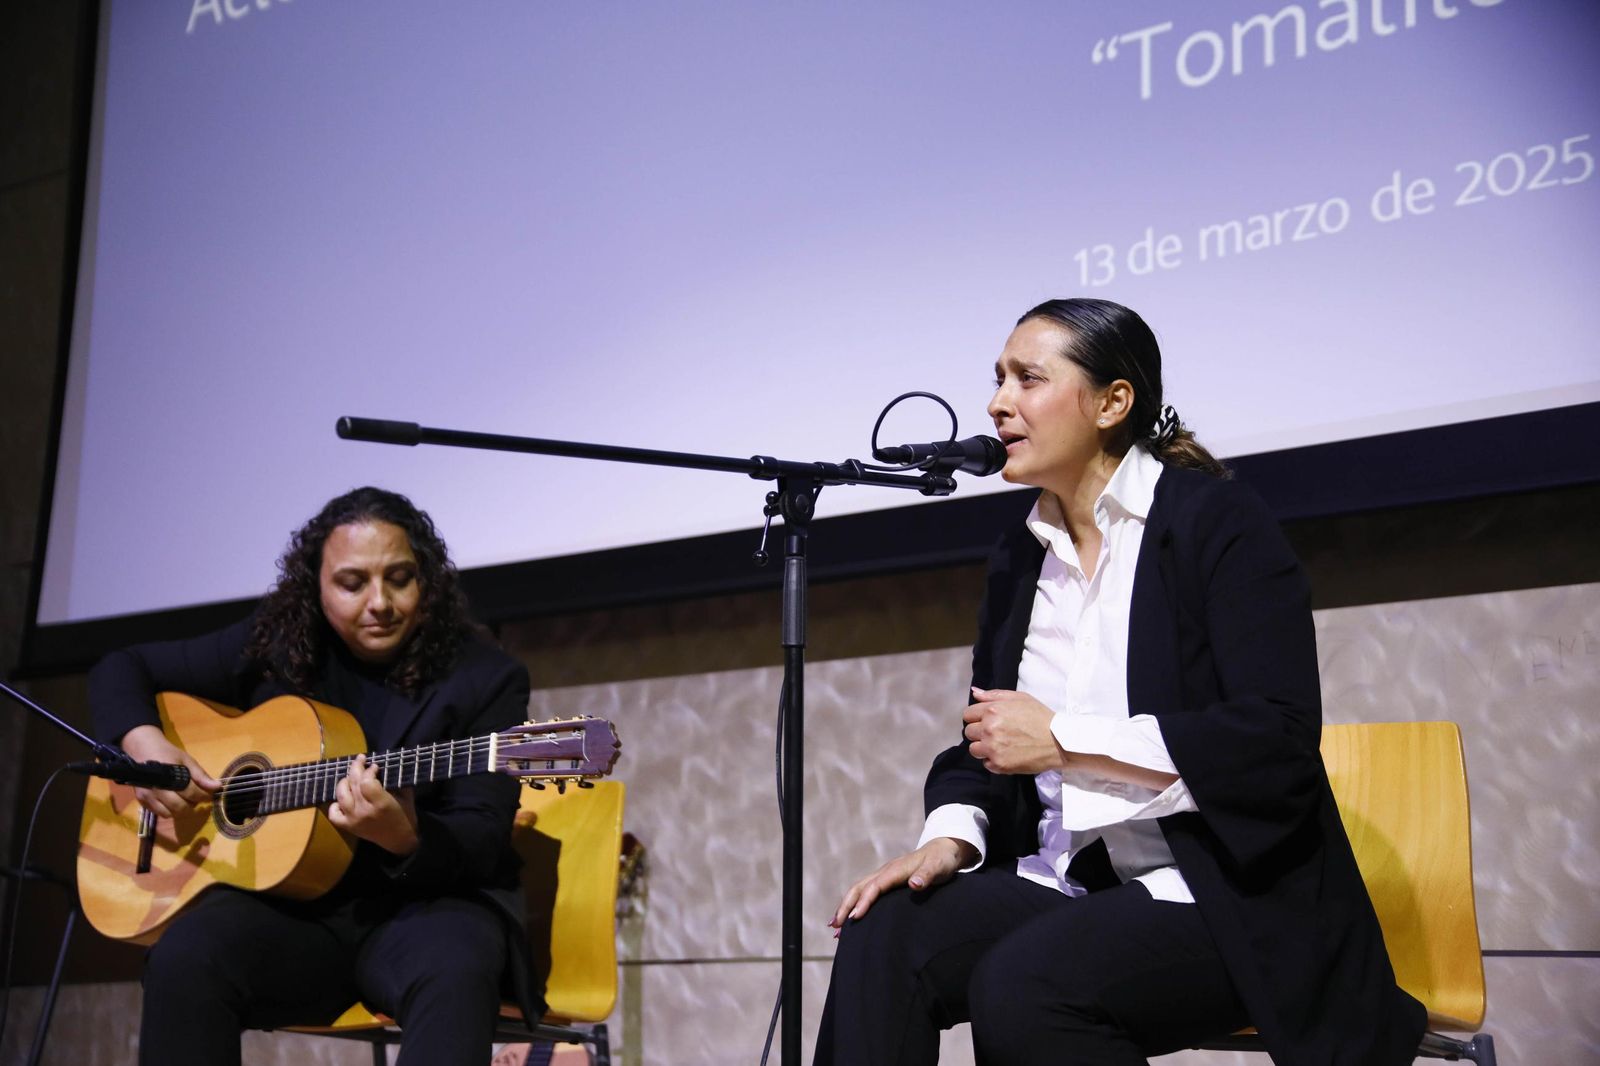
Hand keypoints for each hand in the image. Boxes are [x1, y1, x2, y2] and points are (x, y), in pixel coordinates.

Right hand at [119, 724, 219, 818]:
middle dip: (192, 804)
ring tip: (184, 799)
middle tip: (196, 797)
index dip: (204, 796)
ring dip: (180, 809)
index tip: (210, 795)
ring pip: (169, 814)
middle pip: (180, 807)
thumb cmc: (167, 753)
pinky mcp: (141, 801)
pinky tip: (172, 800)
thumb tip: (216, 787)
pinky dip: (168, 810)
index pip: (191, 793)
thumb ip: (200, 775)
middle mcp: (157, 789)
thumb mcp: (186, 760)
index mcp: (170, 776)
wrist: (142, 749)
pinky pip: (158, 813)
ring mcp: (147, 796)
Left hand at [328, 754, 419, 855]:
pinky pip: (334, 814)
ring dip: (344, 782)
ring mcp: (354, 819)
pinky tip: (342, 799)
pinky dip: (335, 805)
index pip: (366, 781)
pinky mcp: (348, 827)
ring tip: (350, 777)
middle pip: (353, 784)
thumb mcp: (406, 795)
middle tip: (360, 759)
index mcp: (381, 803)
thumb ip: (395, 780)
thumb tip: (385, 764)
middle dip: (356, 768)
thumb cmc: (405, 815)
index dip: (369, 770)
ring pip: (341, 796)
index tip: (375, 766)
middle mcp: (364, 811)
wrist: (400, 840)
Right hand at [828, 837, 976, 930]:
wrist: (944, 850)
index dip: (863, 902)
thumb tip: (914, 884)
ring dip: (846, 907)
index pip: (874, 887)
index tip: (854, 918)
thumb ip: (926, 876)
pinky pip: (866, 892)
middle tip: (835, 927)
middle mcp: (885, 872)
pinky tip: (851, 917)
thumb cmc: (941, 860)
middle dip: (845, 906)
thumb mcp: (938, 868)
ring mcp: (885, 876)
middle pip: (859, 888)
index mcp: (895, 870)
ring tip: (835, 927)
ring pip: (859, 890)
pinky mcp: (887, 881)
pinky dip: (854, 904)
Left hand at [963, 687, 1065, 774]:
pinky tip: (1007, 754)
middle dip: (979, 732)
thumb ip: (994, 695)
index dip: (977, 717)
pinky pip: (985, 763)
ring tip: (1000, 745)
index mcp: (992, 711)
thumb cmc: (1040, 717)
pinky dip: (993, 760)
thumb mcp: (1020, 698)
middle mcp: (989, 729)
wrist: (1058, 741)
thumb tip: (974, 692)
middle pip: (969, 732)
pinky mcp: (999, 765)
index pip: (967, 715)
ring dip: (983, 747)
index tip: (986, 721)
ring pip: (974, 749)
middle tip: (996, 733)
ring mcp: (992, 748)